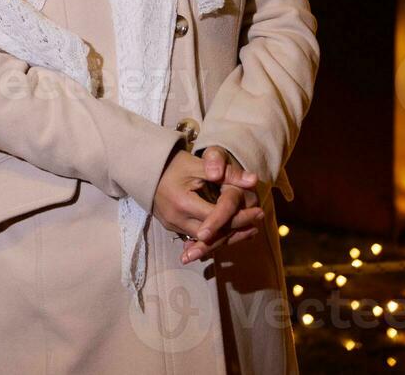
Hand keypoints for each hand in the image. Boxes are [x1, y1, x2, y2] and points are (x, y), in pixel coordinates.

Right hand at [153, 145, 259, 261]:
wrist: (145, 168)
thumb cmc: (173, 164)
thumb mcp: (199, 165)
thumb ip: (226, 173)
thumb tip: (253, 180)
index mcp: (182, 203)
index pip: (217, 217)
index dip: (240, 216)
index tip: (259, 211)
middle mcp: (176, 219)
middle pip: (212, 234)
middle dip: (237, 231)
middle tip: (258, 223)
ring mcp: (172, 225)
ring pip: (204, 240)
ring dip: (227, 236)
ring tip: (250, 230)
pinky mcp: (171, 227)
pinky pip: (195, 237)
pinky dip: (214, 236)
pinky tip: (230, 233)